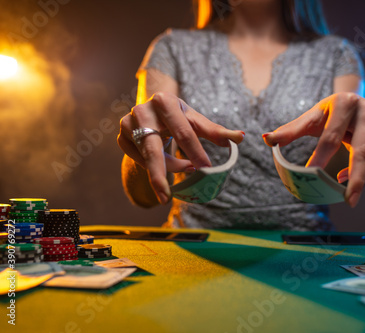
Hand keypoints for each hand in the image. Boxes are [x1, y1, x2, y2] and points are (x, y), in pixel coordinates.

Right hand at [117, 92, 244, 203]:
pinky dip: (154, 166)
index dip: (196, 151)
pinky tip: (165, 161)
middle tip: (167, 198)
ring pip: (148, 158)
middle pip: (153, 149)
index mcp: (164, 101)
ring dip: (167, 168)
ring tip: (186, 167)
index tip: (206, 169)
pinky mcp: (121, 138)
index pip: (183, 132)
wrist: (153, 109)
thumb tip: (240, 138)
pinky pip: (139, 161)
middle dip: (161, 174)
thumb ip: (216, 131)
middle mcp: (142, 111)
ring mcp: (128, 125)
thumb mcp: (196, 120)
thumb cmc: (179, 116)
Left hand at [262, 92, 364, 207]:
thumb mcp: (311, 119)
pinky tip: (354, 169)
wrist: (353, 102)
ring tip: (344, 184)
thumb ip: (290, 130)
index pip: (330, 136)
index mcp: (344, 101)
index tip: (313, 176)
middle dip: (355, 176)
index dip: (321, 158)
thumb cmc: (328, 114)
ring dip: (357, 173)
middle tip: (349, 200)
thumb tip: (266, 139)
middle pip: (360, 149)